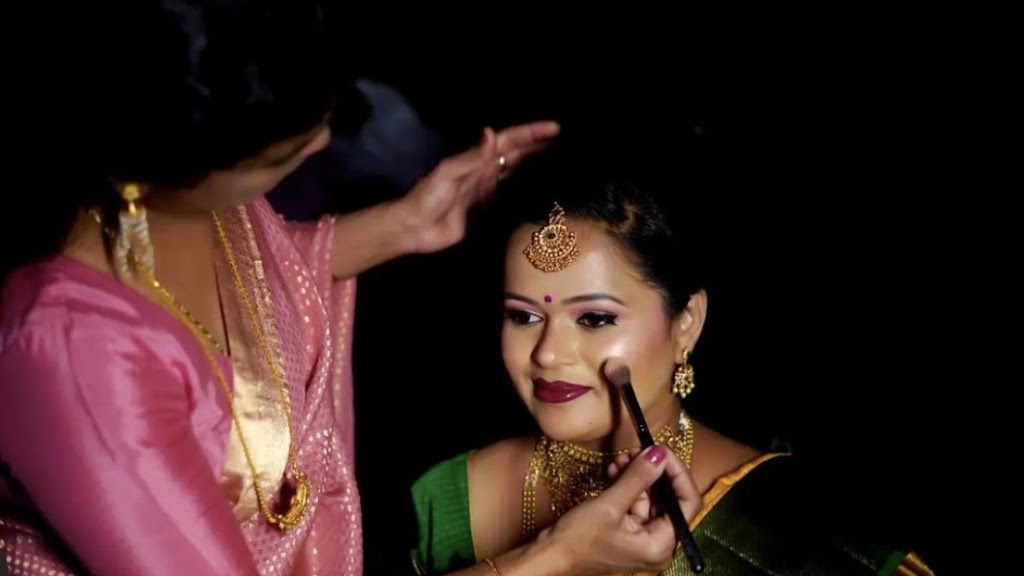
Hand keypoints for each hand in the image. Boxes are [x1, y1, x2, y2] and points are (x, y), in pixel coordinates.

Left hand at [394, 121, 559, 254]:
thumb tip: (492, 133)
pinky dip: (525, 189)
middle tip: (567, 144)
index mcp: (477, 159)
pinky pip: (509, 194)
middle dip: (539, 146)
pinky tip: (539, 191)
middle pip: (517, 154)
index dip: (532, 133)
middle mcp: (484, 170)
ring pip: (516, 172)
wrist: (414, 228)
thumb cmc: (427, 198)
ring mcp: (485, 190)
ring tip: (559, 162)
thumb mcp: (448, 173)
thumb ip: (472, 157)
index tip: (556, 129)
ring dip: (535, 164)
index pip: (510, 141)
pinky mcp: (485, 209)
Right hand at [540, 445, 701, 575]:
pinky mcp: (629, 532)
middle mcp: (658, 545)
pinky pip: (635, 503)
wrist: (550, 555)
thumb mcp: (610, 505)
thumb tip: (660, 454)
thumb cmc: (578, 539)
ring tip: (622, 457)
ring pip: (650, 498)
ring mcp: (643, 539)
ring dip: (637, 476)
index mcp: (661, 545)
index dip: (677, 473)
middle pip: (668, 500)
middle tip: (638, 449)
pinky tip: (615, 470)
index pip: (686, 503)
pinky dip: (627, 486)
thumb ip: (638, 478)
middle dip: (653, 472)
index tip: (662, 450)